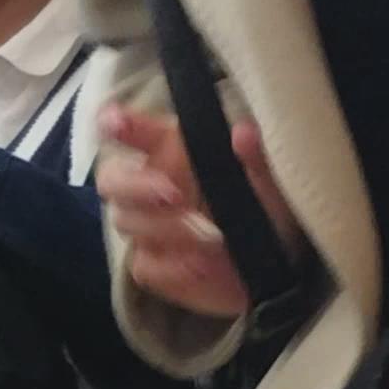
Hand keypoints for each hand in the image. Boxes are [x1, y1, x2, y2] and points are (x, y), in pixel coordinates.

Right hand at [96, 101, 298, 319]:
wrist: (277, 262)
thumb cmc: (265, 205)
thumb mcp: (268, 180)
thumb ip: (255, 157)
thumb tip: (244, 133)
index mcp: (170, 149)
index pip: (129, 130)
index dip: (115, 124)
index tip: (117, 122)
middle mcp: (149, 185)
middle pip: (111, 180)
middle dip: (136, 185)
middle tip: (173, 195)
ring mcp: (146, 227)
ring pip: (129, 222)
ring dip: (168, 228)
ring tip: (213, 237)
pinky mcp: (153, 266)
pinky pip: (145, 265)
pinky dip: (173, 266)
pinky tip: (203, 264)